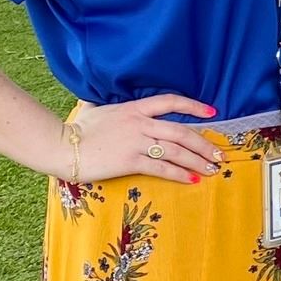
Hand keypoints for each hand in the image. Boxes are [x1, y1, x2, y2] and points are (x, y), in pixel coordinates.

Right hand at [65, 96, 221, 183]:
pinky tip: (192, 180)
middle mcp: (139, 123)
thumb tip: (100, 100)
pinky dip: (179, 174)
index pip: (170, 102)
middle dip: (204, 144)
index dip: (193, 106)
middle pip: (181, 132)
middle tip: (219, 154)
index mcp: (134, 109)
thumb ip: (108, 105)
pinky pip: (161, 168)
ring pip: (176, 151)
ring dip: (197, 161)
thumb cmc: (76, 129)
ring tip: (211, 169)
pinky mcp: (130, 161)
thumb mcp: (95, 109)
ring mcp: (136, 142)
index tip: (212, 113)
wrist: (61, 146)